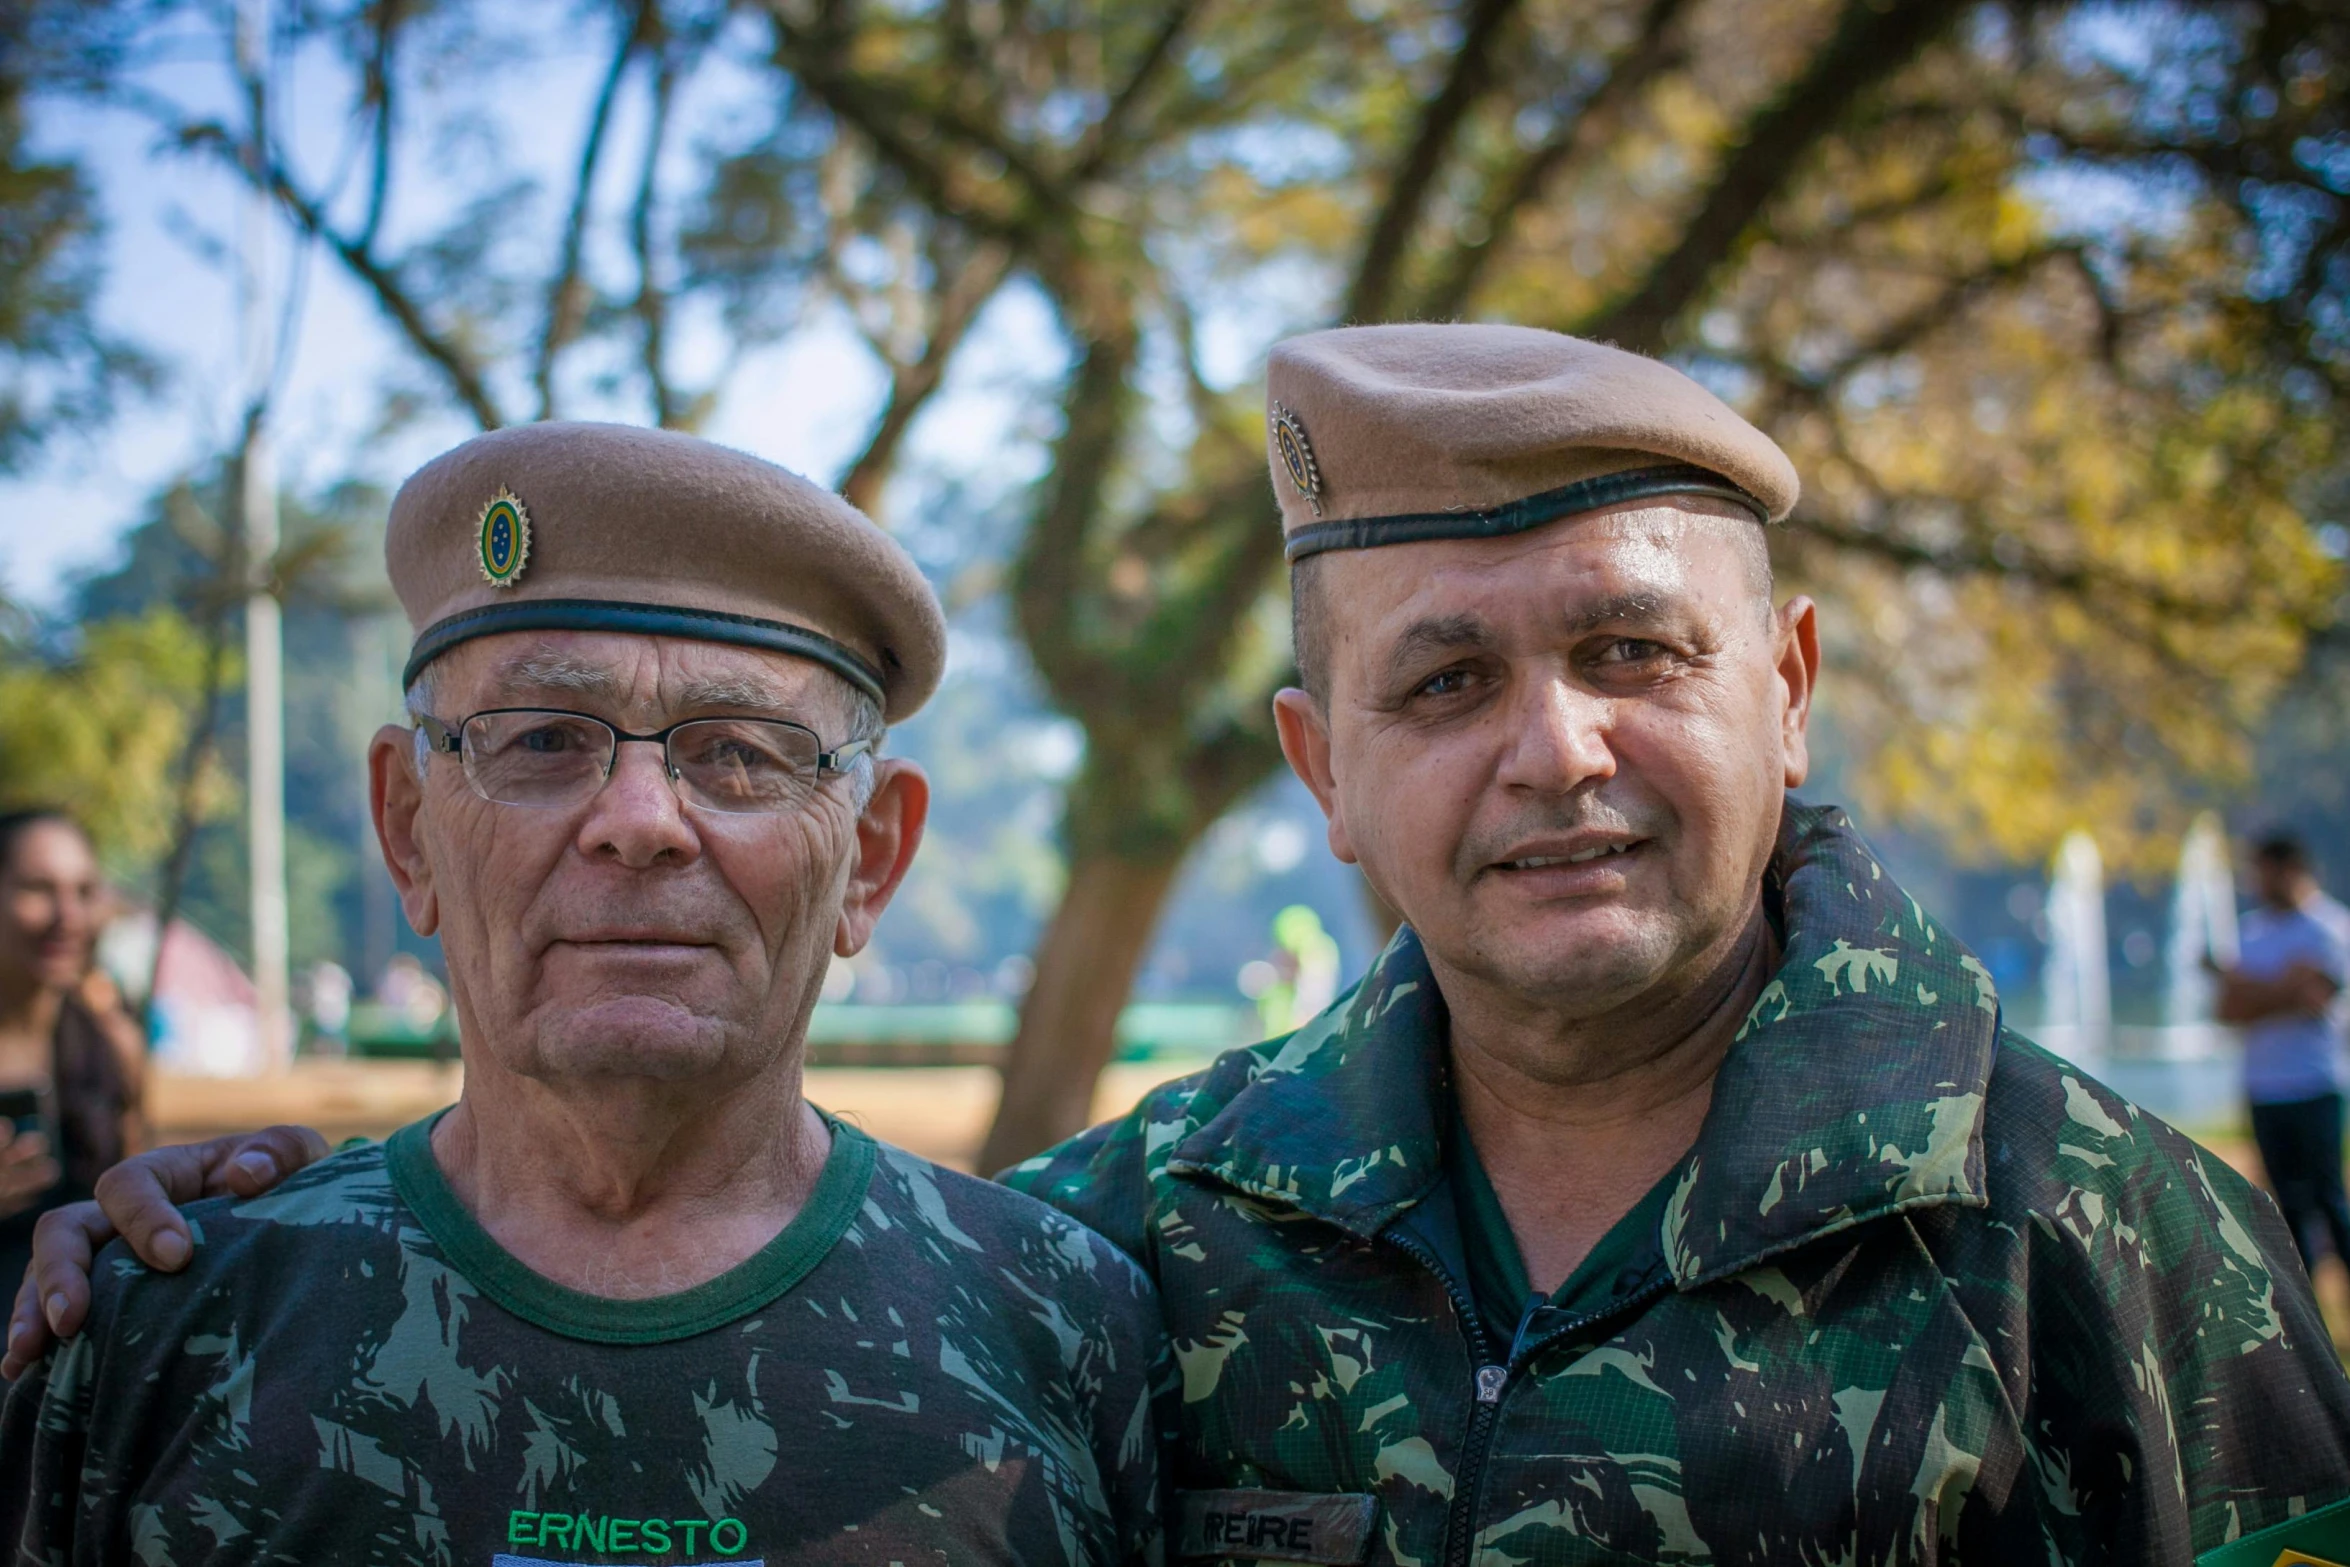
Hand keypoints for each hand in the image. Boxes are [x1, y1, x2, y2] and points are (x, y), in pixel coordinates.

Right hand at [1, 1125, 328, 1379]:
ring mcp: (107, 1259)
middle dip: (60, 1273)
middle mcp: (121, 1215)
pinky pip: (56, 1317)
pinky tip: (24, 1377)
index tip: (177, 1258)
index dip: (143, 1218)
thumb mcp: (299, 1158)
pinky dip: (38, 1343)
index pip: (128, 1185)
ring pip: (45, 1276)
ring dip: (30, 1313)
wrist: (297, 1233)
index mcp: (165, 1173)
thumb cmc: (292, 1187)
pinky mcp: (108, 1302)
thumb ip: (279, 1152)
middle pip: (65, 1231)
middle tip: (71, 1320)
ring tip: (25, 1356)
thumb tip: (245, 1176)